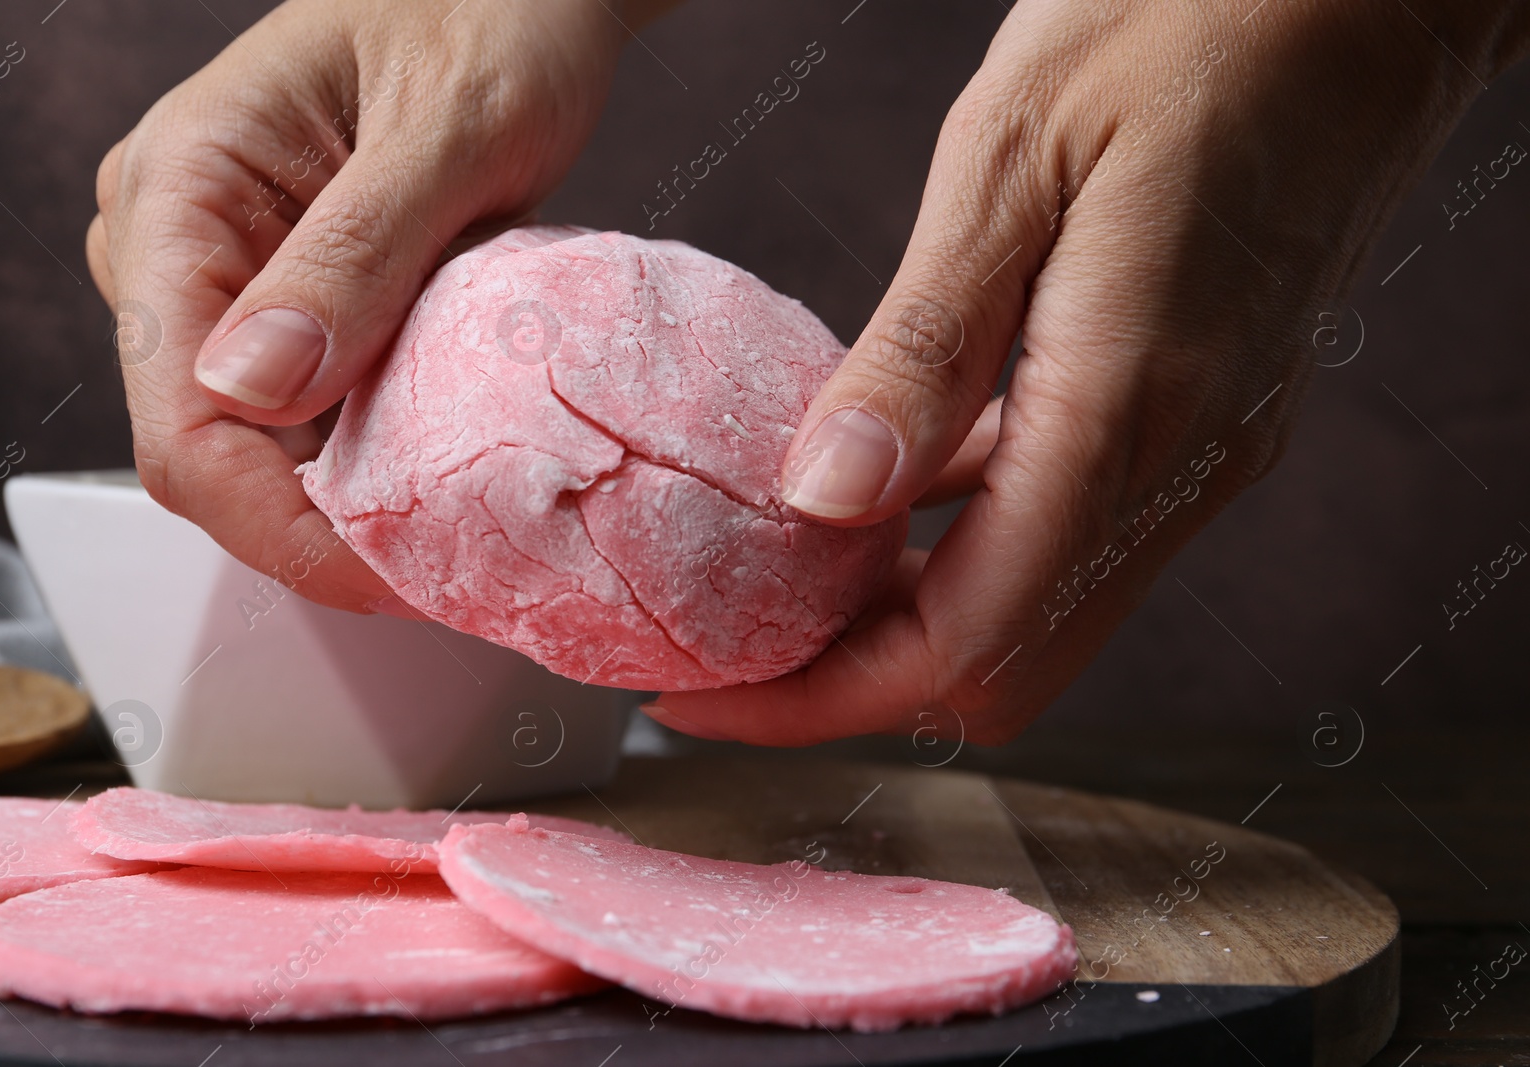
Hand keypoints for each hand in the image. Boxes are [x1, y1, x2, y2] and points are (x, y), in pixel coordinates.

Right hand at [87, 0, 631, 611]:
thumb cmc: (491, 16)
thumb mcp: (447, 132)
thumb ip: (354, 255)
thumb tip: (252, 390)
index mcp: (181, 188)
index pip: (183, 420)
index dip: (280, 529)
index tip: (395, 577)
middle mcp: (178, 243)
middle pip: (213, 450)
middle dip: (323, 528)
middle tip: (452, 566)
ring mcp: (231, 277)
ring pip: (262, 444)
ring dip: (356, 499)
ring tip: (462, 526)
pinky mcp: (292, 299)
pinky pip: (312, 411)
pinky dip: (378, 454)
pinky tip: (446, 468)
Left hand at [650, 0, 1529, 743]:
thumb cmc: (1187, 26)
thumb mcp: (1012, 160)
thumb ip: (924, 350)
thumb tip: (822, 499)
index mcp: (1126, 410)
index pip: (963, 642)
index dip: (824, 696)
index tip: (709, 699)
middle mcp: (1180, 465)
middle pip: (1003, 665)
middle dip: (855, 683)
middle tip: (731, 646)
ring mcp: (1203, 452)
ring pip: (1038, 616)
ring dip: (910, 626)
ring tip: (784, 586)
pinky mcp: (1202, 419)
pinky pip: (1068, 536)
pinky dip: (967, 552)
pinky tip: (890, 497)